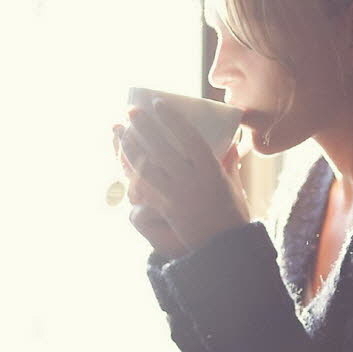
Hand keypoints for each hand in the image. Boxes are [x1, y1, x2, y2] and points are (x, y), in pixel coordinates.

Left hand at [114, 99, 248, 251]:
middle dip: (144, 127)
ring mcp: (176, 196)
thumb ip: (229, 163)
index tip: (158, 103)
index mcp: (211, 170)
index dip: (172, 119)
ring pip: (146, 167)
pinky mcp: (164, 209)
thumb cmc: (232, 214)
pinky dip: (130, 172)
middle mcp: (191, 181)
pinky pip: (142, 188)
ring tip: (118, 130)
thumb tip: (231, 143)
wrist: (223, 248)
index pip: (189, 138)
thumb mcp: (234, 184)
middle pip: (162, 148)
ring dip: (129, 146)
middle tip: (130, 111)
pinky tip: (121, 160)